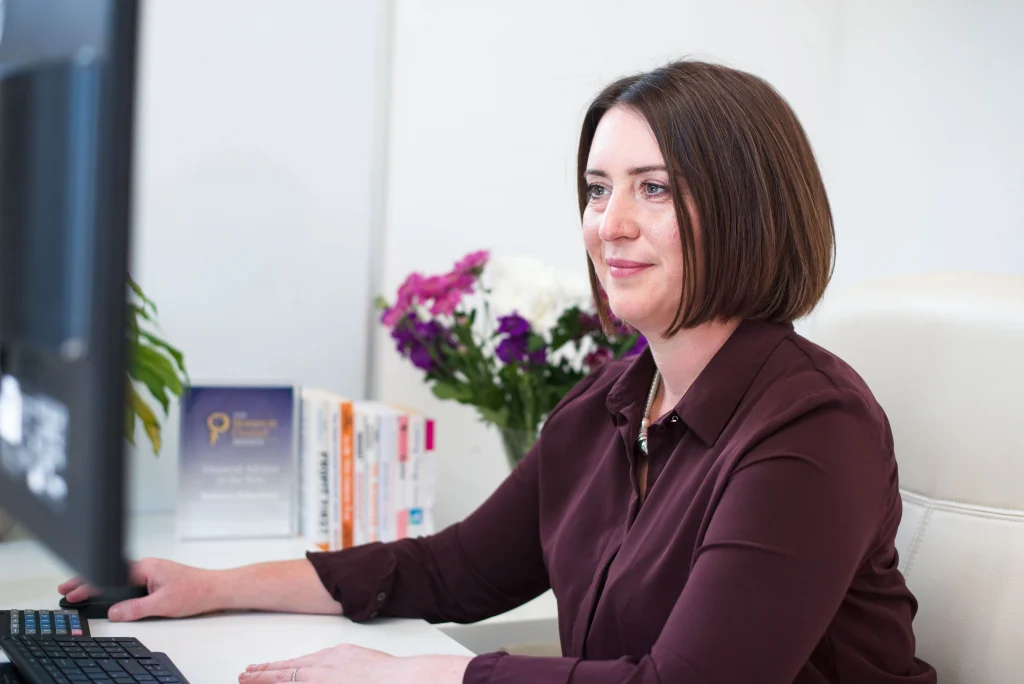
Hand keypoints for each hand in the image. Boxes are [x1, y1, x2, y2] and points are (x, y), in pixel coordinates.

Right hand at [57, 557, 222, 620]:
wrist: (217, 589)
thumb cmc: (196, 590)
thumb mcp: (162, 604)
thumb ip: (136, 608)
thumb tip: (115, 612)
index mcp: (146, 567)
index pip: (110, 574)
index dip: (88, 583)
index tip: (72, 591)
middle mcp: (148, 567)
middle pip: (112, 574)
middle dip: (89, 582)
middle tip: (68, 590)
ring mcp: (152, 573)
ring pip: (120, 578)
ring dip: (102, 585)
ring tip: (83, 592)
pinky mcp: (156, 580)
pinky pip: (131, 583)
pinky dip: (116, 588)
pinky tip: (109, 594)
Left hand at [240, 644, 470, 683]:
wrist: (400, 677)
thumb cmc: (387, 674)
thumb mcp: (360, 659)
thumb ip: (342, 664)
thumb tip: (337, 671)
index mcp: (333, 657)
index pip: (298, 662)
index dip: (277, 667)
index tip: (262, 668)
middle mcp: (323, 668)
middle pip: (285, 670)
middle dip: (262, 674)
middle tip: (244, 675)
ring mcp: (321, 679)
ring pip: (285, 680)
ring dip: (264, 681)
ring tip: (246, 679)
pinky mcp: (324, 682)